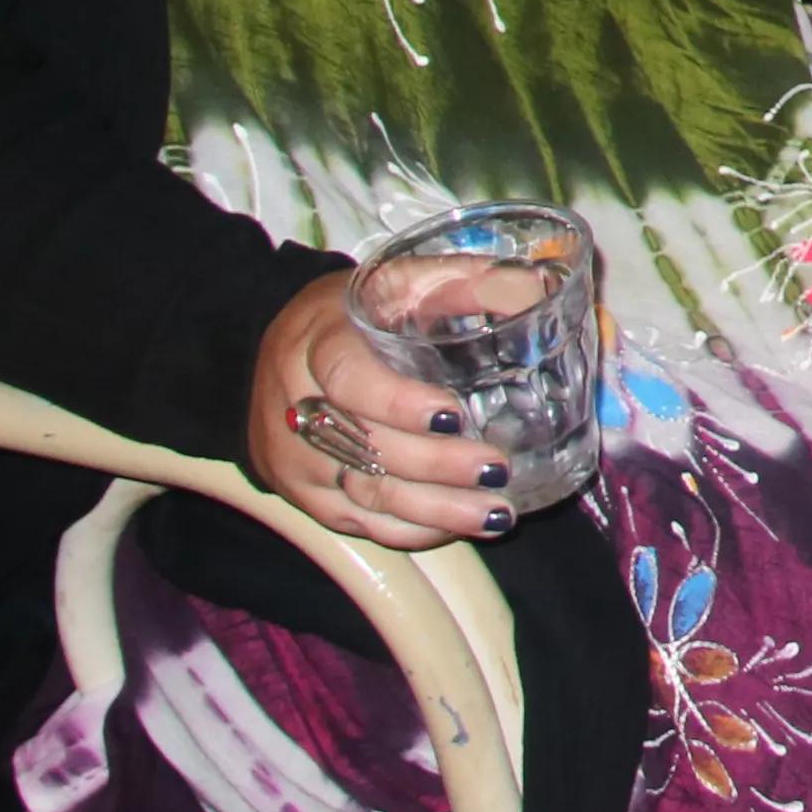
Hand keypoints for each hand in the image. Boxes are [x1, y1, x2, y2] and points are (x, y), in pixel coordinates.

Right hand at [242, 269, 518, 551]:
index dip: (399, 402)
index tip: (454, 416)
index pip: (349, 379)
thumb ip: (460, 282)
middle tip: (497, 470)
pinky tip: (461, 526)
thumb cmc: (353, 314)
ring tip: (498, 514)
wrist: (277, 351)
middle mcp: (298, 407)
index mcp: (317, 344)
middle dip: (436, 466)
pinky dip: (412, 530)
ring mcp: (297, 458)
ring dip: (436, 511)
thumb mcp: (396, 281)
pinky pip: (358, 523)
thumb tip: (534, 287)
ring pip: (366, 495)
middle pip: (366, 448)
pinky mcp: (305, 495)